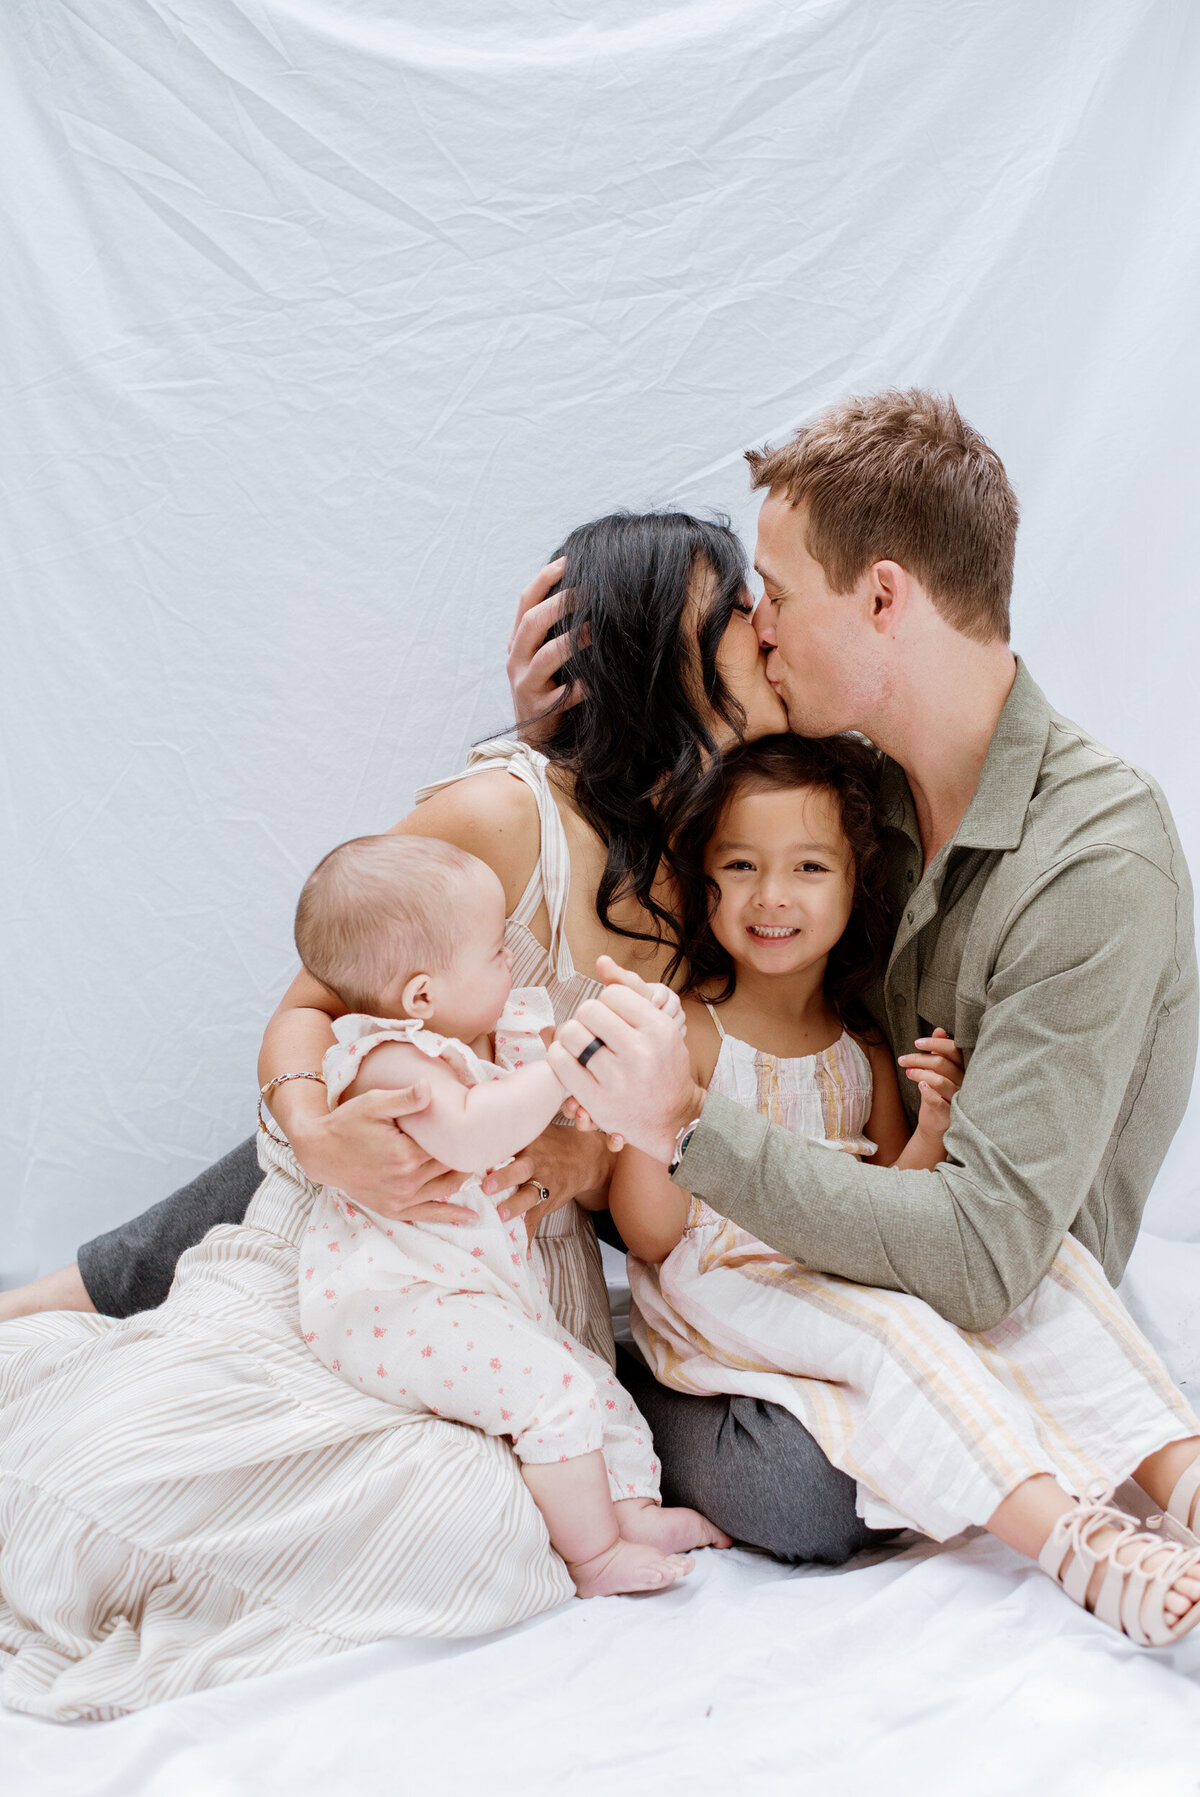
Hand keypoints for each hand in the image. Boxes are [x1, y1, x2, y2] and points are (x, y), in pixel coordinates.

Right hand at [289, 1084, 477, 1223]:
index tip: (486, 1130)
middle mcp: (406, 1181)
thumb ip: (405, 1098)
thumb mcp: (373, 1103)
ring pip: (445, 1190)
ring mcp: (399, 1198)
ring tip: (488, 1170)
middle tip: (493, 1148)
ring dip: (466, 1181)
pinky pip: (426, 1214)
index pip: (450, 1147)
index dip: (469, 1138)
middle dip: (471, 1158)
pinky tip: (469, 1217)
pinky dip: (449, 1215)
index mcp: (407, 1155)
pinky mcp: (392, 1209)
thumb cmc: (347, 1122)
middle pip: (451, 1169)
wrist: (319, 1151)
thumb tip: (430, 1088)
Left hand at [480, 1118, 615, 1234]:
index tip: (476, 1152)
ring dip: (516, 1207)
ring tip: (502, 1217)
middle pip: (520, 1169)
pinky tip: (521, 1254)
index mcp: (528, 1143)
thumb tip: (473, 1120)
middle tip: (487, 1185)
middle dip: (504, 1177)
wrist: (586, 1157)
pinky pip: (535, 1221)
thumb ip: (507, 1126)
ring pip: (530, 1196)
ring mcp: (544, 1184)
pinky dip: (528, 1238)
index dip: (494, 1147)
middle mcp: (536, 1163)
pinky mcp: (547, 1203)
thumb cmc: (549, 1142)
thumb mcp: (534, 1129)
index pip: (509, 1143)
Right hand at [506, 558, 584, 746]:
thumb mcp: (548, 657)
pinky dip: (586, 686)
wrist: (537, 741)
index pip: (525, 601)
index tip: (569, 560)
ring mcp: (524, 685)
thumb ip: (557, 631)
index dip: (545, 578)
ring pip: (546, 656)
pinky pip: (565, 695)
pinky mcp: (538, 709)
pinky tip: (603, 680)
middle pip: (532, 622)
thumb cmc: (552, 690)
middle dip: (561, 603)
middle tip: (590, 590)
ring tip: (598, 629)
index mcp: (517, 642)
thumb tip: (590, 594)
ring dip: (574, 640)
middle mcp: (515, 659)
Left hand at [560, 979, 683, 1149]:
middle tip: (594, 1030)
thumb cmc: (664, 1068)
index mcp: (659, 1029)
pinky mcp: (597, 1100)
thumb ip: (634, 994)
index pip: (613, 993)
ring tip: (582, 1045)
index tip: (613, 1017)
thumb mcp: (664, 1027)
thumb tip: (601, 961)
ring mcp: (617, 1079)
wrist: (674, 1118)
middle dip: (588, 1016)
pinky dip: (559, 1056)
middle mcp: (640, 1052)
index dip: (608, 1002)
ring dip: (571, 1035)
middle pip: (589, 1009)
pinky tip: (571, 1061)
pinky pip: (560, 1062)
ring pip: (571, 1033)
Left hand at [897, 1028, 963, 1149]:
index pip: (953, 1050)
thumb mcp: (938, 1070)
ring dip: (919, 1073)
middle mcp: (965, 1082)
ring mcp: (959, 1099)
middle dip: (918, 1059)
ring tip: (907, 1072)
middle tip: (902, 1059)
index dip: (934, 1044)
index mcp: (964, 1068)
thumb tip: (939, 1030)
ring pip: (940, 1081)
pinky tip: (919, 1086)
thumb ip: (940, 1051)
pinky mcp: (950, 1115)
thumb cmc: (938, 1093)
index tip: (916, 1043)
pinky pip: (939, 1102)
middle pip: (942, 1064)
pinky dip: (927, 1092)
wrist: (936, 1124)